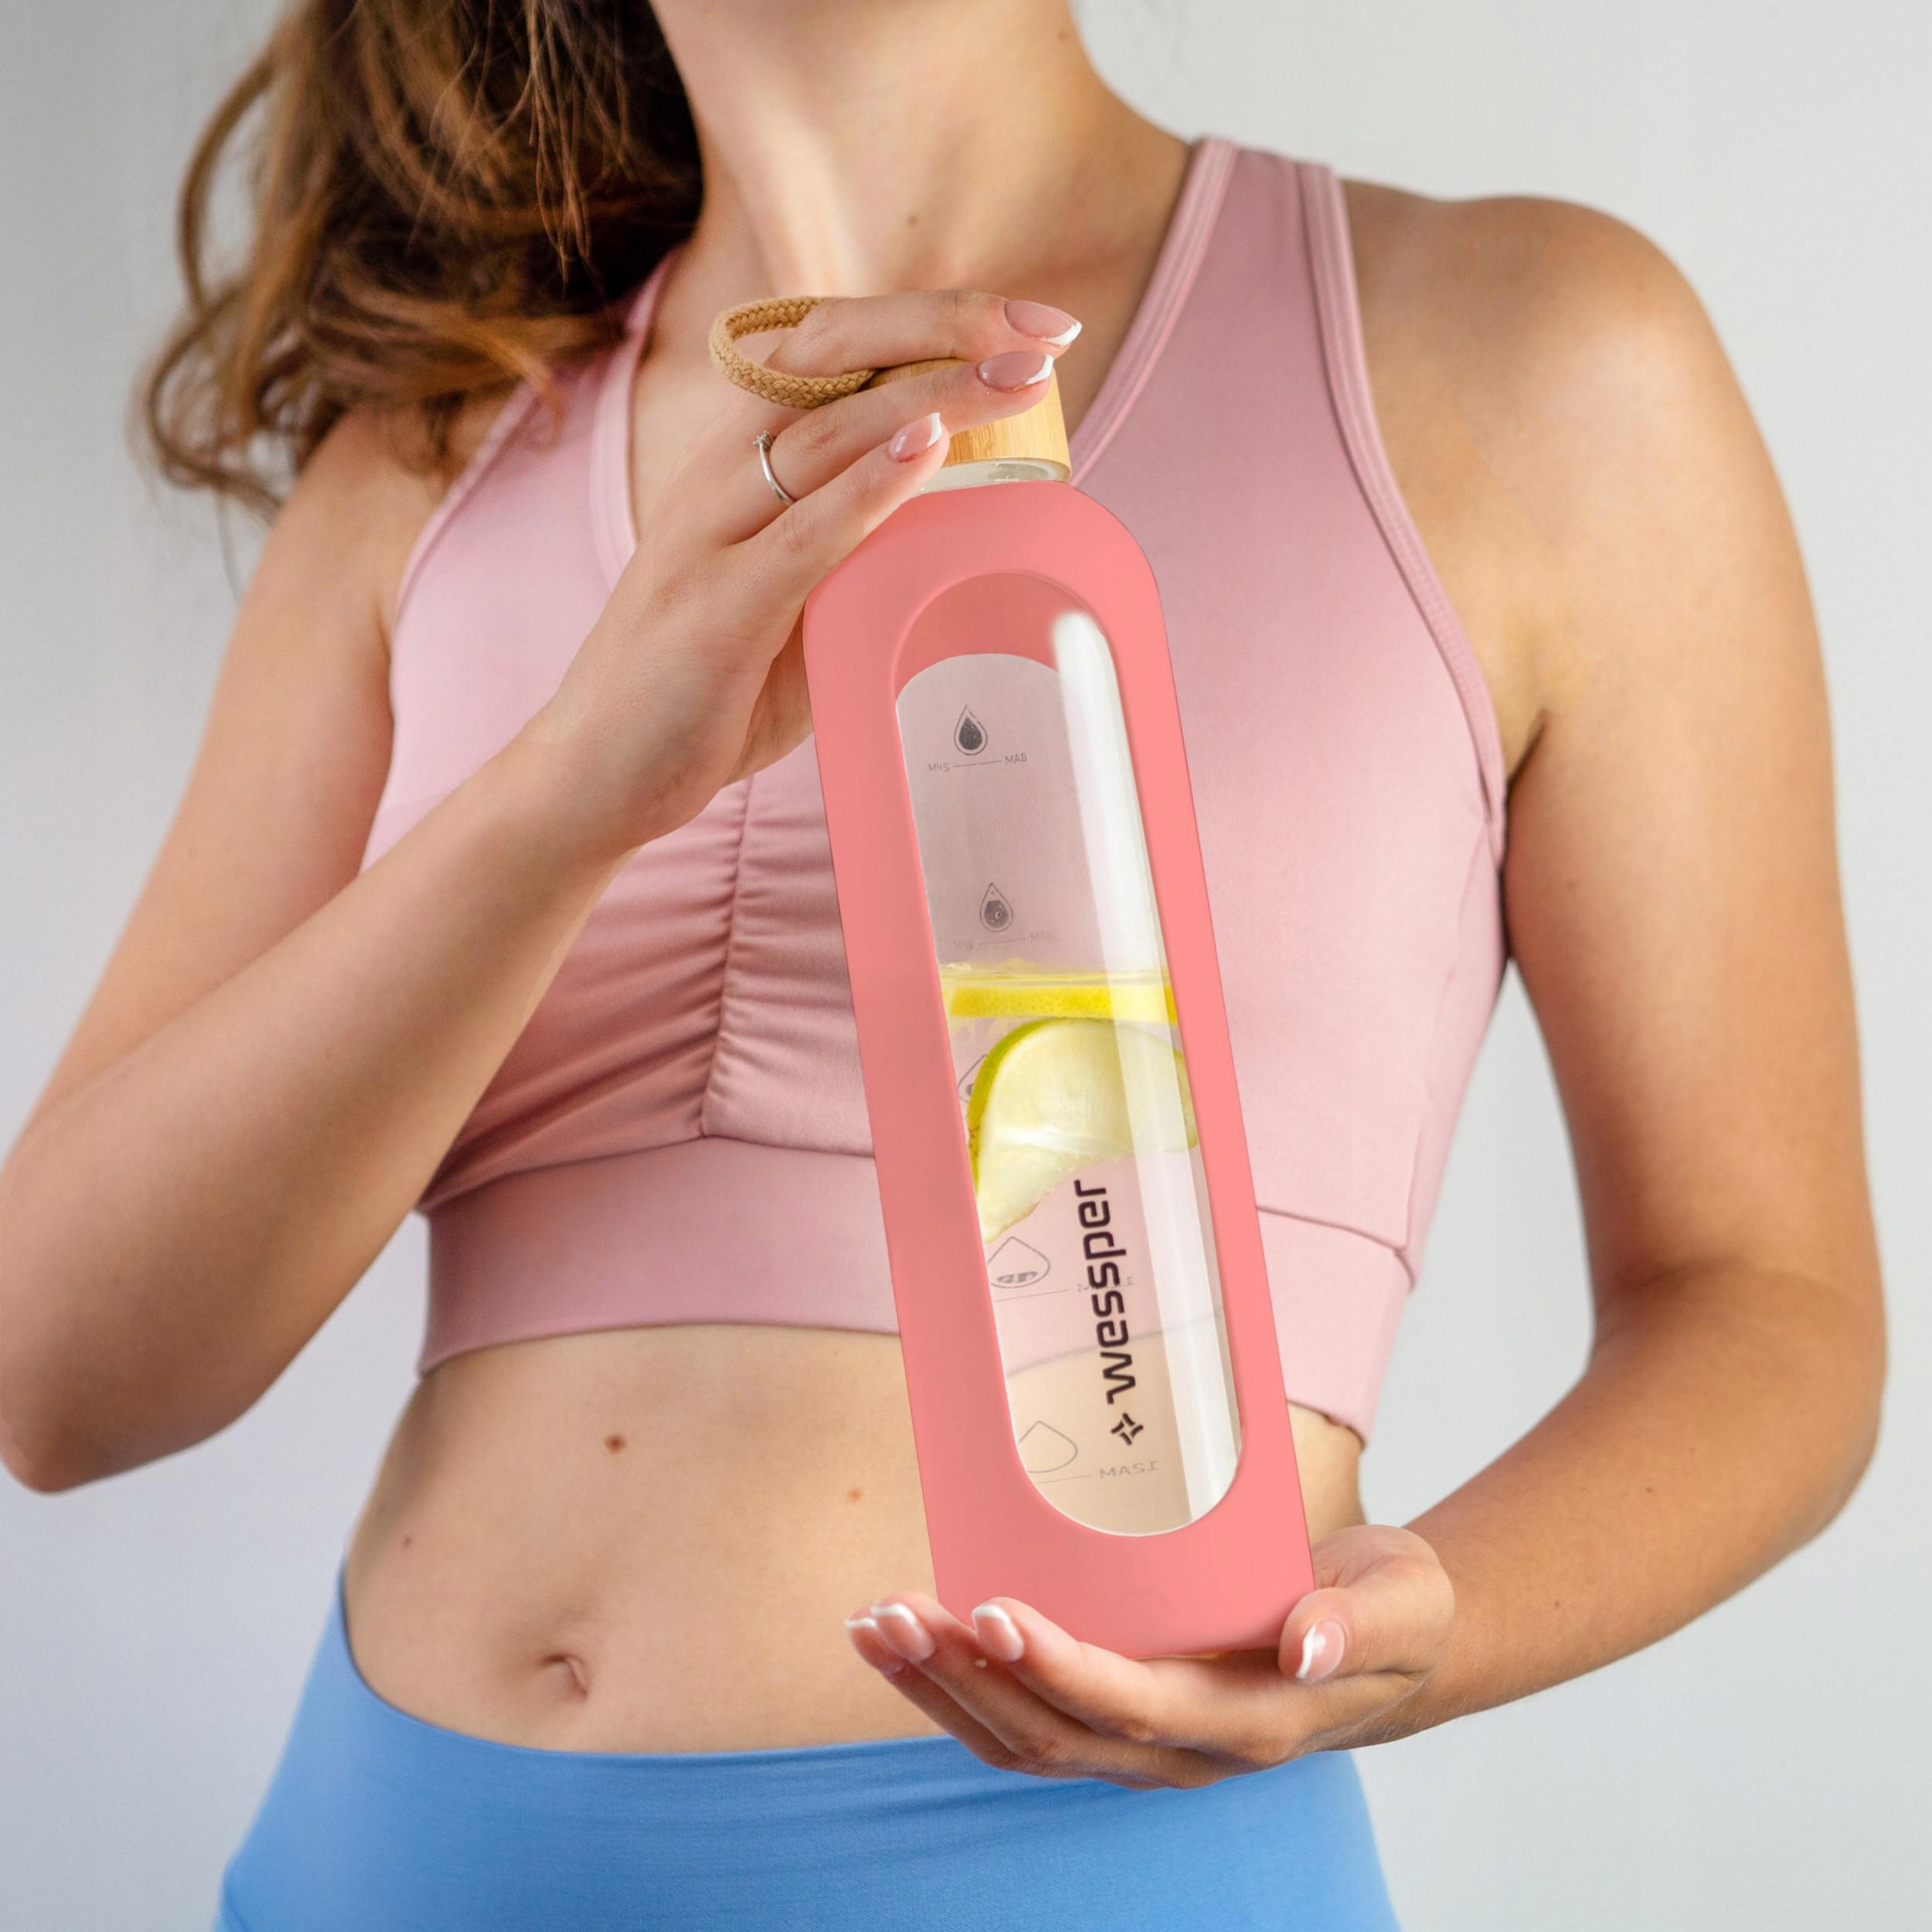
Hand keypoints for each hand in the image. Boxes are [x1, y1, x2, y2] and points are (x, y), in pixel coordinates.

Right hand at [517, 290, 1082, 862]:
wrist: (593, 775)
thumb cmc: (704, 690)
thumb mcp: (795, 602)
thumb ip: (857, 552)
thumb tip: (964, 528)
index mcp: (736, 464)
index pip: (831, 351)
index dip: (928, 322)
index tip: (1025, 324)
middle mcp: (716, 478)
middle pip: (830, 356)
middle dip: (944, 328)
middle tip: (1044, 330)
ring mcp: (706, 538)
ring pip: (825, 431)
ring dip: (929, 393)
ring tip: (1017, 373)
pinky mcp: (711, 609)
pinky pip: (801, 533)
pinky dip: (868, 486)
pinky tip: (929, 449)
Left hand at [845, 1524, 1453, 1788]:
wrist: (1387, 1644)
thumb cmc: (1392, 1610)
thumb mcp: (1403, 1601)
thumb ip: (1361, 1621)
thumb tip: (1306, 1644)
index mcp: (1250, 1724)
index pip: (1135, 1708)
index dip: (1060, 1668)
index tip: (993, 1610)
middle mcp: (1184, 1751)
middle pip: (1055, 1734)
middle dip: (967, 1677)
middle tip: (897, 1610)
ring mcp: (1143, 1744)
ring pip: (1022, 1741)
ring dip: (940, 1689)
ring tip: (874, 1624)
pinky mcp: (1117, 1718)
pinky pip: (1022, 1722)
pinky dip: (954, 1686)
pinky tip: (906, 1637)